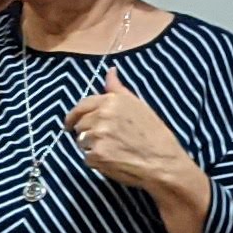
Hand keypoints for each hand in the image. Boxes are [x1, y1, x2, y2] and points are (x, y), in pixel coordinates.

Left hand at [67, 69, 197, 197]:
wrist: (162, 162)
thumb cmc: (154, 134)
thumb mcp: (139, 105)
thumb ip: (118, 89)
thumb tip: (110, 71)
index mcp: (111, 101)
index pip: (81, 106)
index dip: (74, 116)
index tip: (70, 124)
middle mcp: (101, 116)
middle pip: (80, 125)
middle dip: (88, 133)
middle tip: (106, 141)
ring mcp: (97, 136)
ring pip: (81, 142)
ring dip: (92, 147)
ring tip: (113, 150)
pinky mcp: (96, 156)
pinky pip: (87, 158)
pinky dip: (97, 162)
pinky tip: (113, 161)